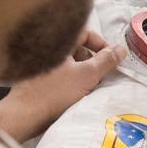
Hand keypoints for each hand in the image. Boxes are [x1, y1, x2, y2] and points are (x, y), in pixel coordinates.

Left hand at [0, 29, 126, 142]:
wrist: (26, 115)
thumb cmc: (53, 93)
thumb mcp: (87, 75)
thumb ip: (107, 60)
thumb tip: (121, 49)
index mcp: (58, 43)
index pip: (85, 33)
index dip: (100, 44)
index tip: (109, 58)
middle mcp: (48, 50)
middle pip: (78, 49)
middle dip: (93, 61)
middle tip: (100, 75)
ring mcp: (42, 65)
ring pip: (70, 63)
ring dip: (83, 73)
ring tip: (87, 88)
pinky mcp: (39, 80)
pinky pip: (61, 75)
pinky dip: (71, 81)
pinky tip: (74, 95)